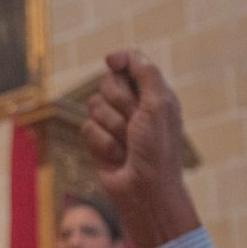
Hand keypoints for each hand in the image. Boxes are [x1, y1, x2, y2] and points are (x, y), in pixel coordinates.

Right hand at [82, 49, 202, 247]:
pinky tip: (116, 157)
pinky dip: (102, 142)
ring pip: (94, 104)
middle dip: (120, 101)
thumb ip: (144, 72)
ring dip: (112, 126)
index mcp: (153, 94)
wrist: (145, 190)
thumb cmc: (157, 149)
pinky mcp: (98, 141)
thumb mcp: (159, 104)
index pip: (130, 63)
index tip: (113, 63)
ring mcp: (114, 123)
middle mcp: (133, 106)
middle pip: (107, 81)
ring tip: (127, 144)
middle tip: (135, 122)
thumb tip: (113, 57)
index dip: (120, 61)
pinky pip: (87, 127)